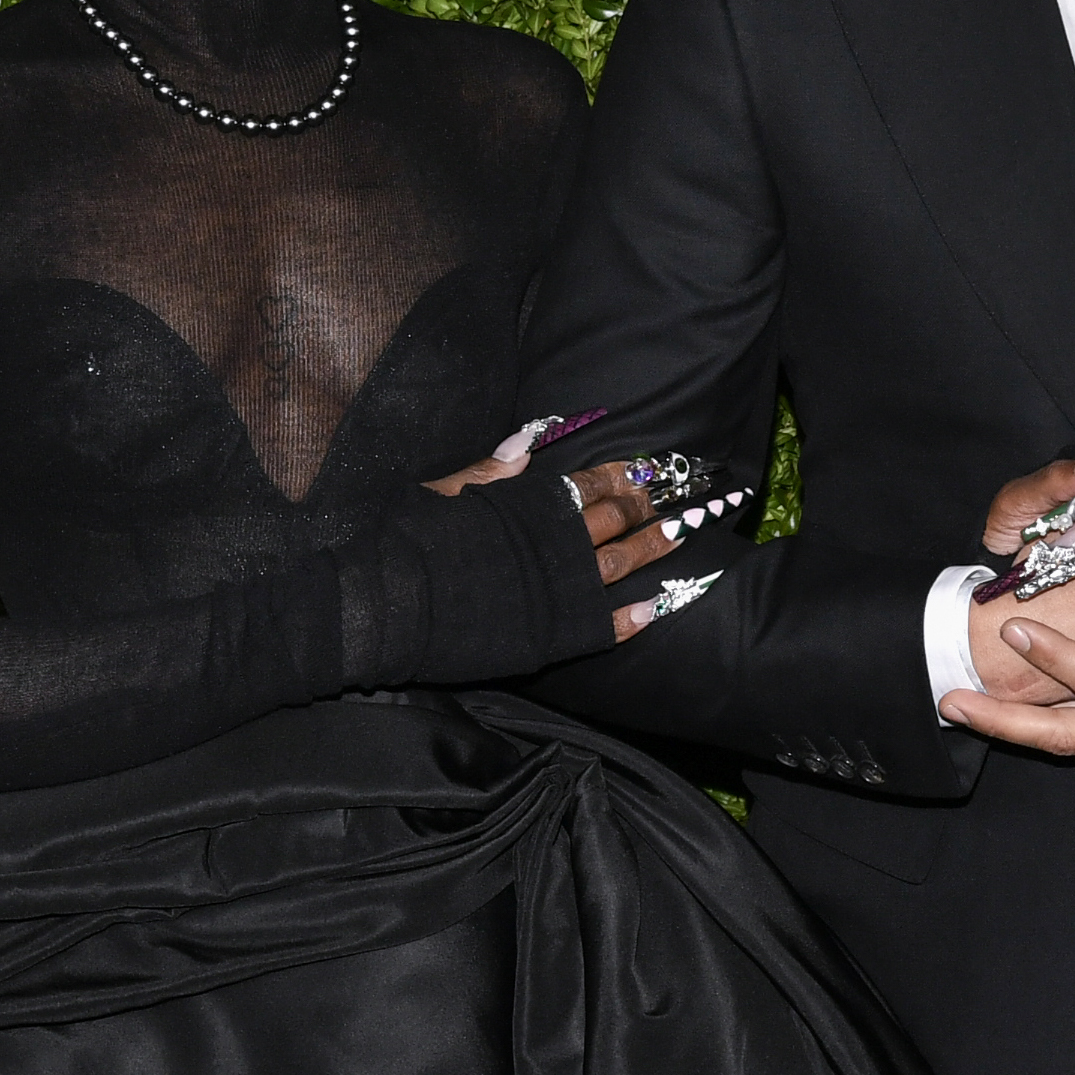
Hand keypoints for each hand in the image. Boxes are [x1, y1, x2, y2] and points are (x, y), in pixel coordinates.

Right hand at [427, 422, 749, 643]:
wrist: (386, 609)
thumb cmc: (405, 544)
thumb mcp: (443, 493)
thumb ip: (491, 469)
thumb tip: (530, 440)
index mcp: (529, 504)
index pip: (590, 482)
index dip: (624, 473)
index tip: (654, 464)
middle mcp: (554, 543)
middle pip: (616, 518)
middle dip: (651, 503)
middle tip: (685, 494)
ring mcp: (559, 590)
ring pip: (620, 562)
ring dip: (656, 546)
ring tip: (687, 532)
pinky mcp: (554, 634)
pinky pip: (605, 626)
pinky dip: (634, 616)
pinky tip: (658, 605)